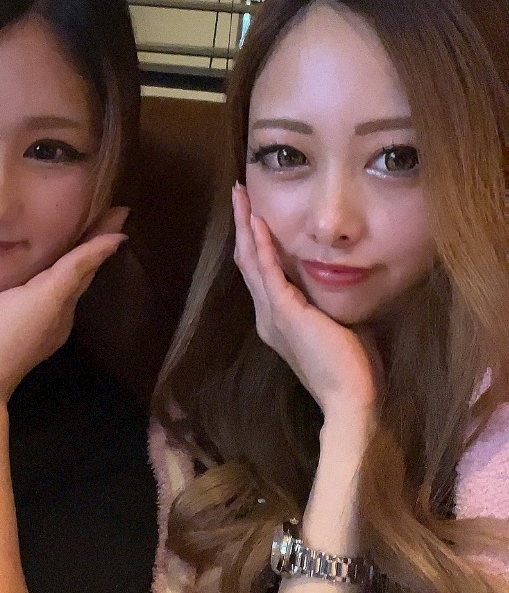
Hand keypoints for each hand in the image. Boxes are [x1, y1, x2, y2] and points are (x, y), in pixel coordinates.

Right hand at [0, 207, 129, 404]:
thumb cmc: (6, 337)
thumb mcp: (45, 299)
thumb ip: (76, 269)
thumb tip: (116, 242)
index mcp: (63, 301)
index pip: (88, 261)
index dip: (103, 236)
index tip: (121, 209)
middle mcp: (50, 305)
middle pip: (74, 265)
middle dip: (88, 238)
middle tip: (103, 208)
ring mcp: (25, 311)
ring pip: (52, 273)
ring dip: (64, 249)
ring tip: (69, 221)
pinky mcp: (0, 313)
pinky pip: (26, 280)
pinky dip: (35, 263)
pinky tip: (25, 253)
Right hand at [232, 184, 377, 420]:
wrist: (351, 399)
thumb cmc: (353, 369)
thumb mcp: (338, 325)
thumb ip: (329, 302)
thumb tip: (340, 279)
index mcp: (278, 319)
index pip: (260, 271)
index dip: (255, 240)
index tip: (255, 211)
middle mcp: (267, 315)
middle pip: (248, 261)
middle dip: (244, 224)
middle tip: (239, 193)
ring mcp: (273, 315)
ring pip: (252, 261)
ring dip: (247, 226)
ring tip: (242, 197)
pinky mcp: (285, 314)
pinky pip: (268, 272)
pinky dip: (263, 245)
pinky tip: (259, 222)